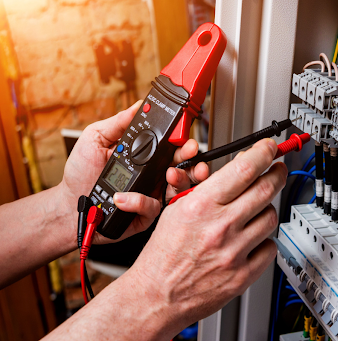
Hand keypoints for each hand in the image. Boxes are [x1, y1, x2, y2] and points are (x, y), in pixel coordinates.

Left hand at [59, 100, 208, 243]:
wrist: (68, 204)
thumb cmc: (80, 174)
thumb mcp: (95, 139)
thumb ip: (118, 122)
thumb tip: (138, 106)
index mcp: (145, 157)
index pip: (171, 147)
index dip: (182, 142)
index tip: (186, 137)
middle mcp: (153, 175)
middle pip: (183, 166)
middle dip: (192, 159)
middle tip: (190, 153)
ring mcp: (151, 195)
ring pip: (178, 188)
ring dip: (179, 179)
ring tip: (170, 173)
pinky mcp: (144, 214)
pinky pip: (153, 208)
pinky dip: (141, 202)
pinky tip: (124, 197)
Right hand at [125, 139, 286, 336]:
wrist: (157, 295)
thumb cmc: (163, 254)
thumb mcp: (177, 209)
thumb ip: (209, 189)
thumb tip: (238, 170)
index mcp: (201, 206)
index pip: (245, 168)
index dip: (264, 153)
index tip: (270, 149)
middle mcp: (221, 227)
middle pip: (266, 188)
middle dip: (277, 173)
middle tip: (277, 170)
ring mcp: (234, 252)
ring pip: (271, 217)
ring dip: (266, 209)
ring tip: (255, 210)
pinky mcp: (243, 275)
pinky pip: (270, 247)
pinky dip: (264, 241)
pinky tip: (251, 239)